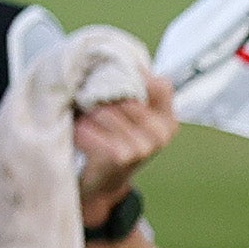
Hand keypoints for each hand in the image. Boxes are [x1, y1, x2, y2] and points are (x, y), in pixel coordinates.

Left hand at [73, 68, 178, 216]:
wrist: (102, 186)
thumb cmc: (114, 143)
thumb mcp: (134, 118)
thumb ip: (138, 92)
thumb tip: (129, 61)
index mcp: (168, 121)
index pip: (159, 84)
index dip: (133, 80)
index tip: (114, 84)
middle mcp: (161, 134)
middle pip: (124, 94)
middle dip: (101, 98)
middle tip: (91, 108)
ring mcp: (144, 147)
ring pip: (104, 110)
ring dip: (87, 115)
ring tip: (85, 123)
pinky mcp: (121, 157)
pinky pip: (91, 129)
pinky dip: (79, 131)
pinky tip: (79, 137)